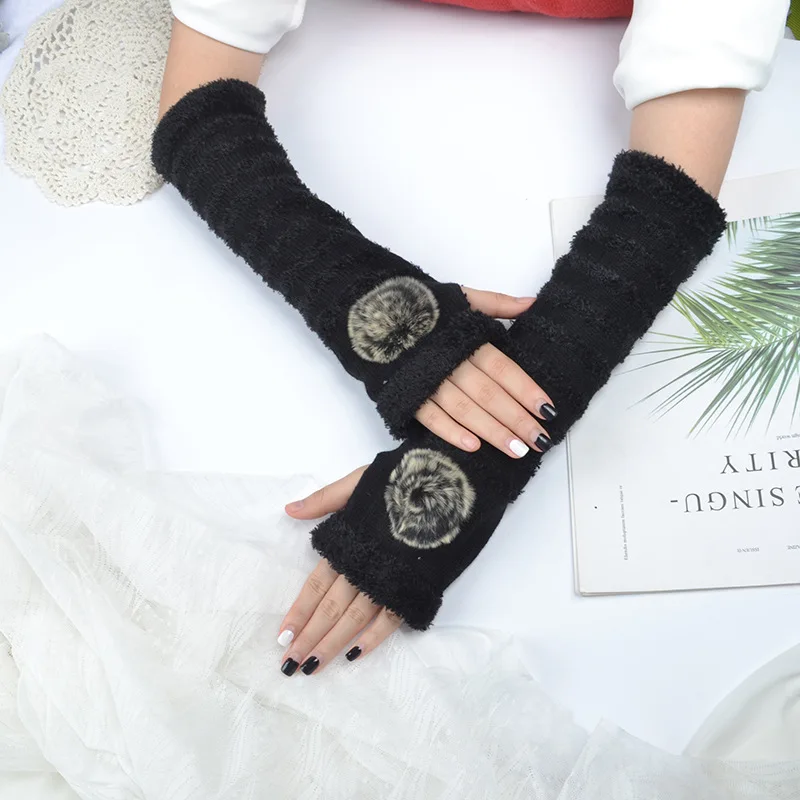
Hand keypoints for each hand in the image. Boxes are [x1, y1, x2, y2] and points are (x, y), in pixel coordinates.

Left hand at [278, 467, 402, 675]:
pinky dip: (374, 638)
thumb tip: (289, 511)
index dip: (298, 611)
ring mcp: (390, 577)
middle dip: (309, 637)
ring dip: (333, 644)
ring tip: (313, 667)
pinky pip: (392, 617)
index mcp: (348, 542)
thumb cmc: (403, 480)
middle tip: (290, 665)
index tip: (282, 637)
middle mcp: (365, 564)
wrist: (450, 485)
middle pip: (331, 608)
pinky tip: (357, 655)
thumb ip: (325, 499)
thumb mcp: (359, 481)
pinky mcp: (414, 585)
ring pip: (355, 618)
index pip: (315, 584)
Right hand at [417, 287, 555, 458]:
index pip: (503, 369)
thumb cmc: (424, 309)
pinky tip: (472, 447)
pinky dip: (450, 432)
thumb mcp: (463, 298)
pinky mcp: (407, 394)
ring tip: (516, 450)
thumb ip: (499, 304)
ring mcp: (428, 380)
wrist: (373, 312)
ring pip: (464, 409)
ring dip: (491, 431)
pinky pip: (430, 417)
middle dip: (516, 419)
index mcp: (467, 339)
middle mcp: (450, 361)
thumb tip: (532, 304)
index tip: (548, 409)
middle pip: (489, 394)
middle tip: (540, 439)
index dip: (526, 390)